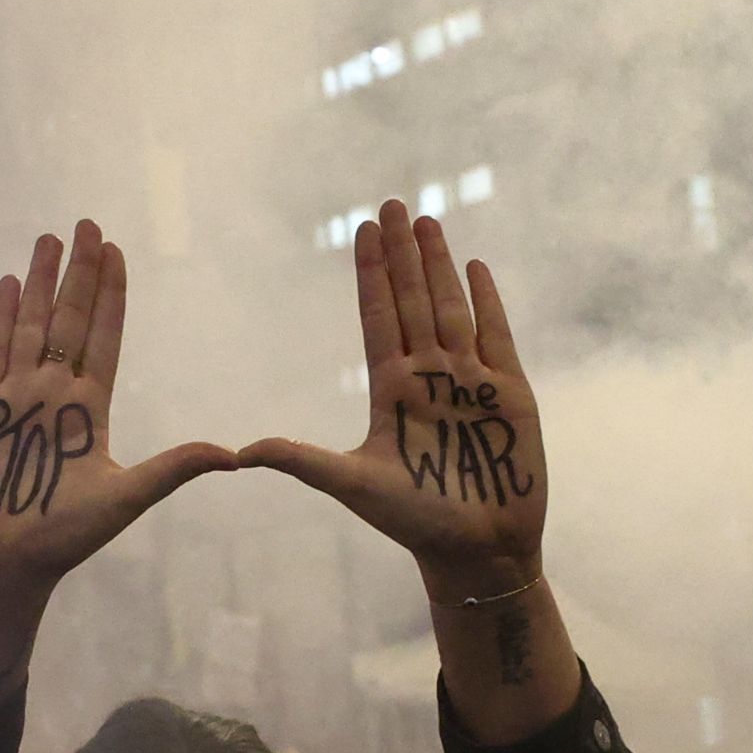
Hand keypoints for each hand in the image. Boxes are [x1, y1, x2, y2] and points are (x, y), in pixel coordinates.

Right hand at [0, 221, 229, 591]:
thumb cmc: (63, 538)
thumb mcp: (126, 498)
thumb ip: (173, 468)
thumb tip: (233, 456)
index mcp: (89, 410)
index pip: (104, 338)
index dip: (112, 295)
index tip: (118, 253)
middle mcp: (52, 394)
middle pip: (70, 319)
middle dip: (81, 272)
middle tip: (90, 223)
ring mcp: (12, 396)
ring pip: (30, 324)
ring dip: (43, 281)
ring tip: (52, 238)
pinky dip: (1, 315)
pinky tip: (13, 282)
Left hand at [240, 198, 544, 598]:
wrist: (477, 550)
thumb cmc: (415, 522)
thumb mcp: (354, 484)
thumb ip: (303, 460)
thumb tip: (242, 452)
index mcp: (391, 389)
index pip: (378, 316)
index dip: (372, 272)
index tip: (363, 229)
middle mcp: (429, 376)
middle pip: (413, 300)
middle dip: (404, 252)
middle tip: (392, 202)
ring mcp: (470, 381)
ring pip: (452, 308)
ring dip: (440, 265)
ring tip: (429, 220)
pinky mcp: (510, 394)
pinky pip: (497, 335)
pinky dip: (487, 301)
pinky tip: (475, 266)